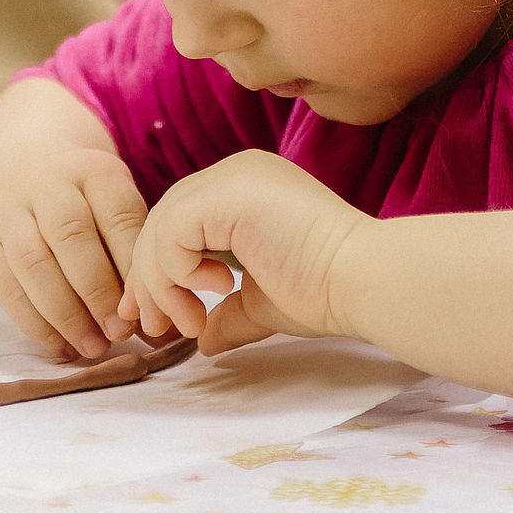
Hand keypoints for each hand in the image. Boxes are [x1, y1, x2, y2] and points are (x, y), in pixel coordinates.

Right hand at [0, 80, 150, 361]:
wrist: (18, 168)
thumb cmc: (86, 201)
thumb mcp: (115, 205)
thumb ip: (136, 255)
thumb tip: (164, 324)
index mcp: (93, 170)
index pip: (117, 215)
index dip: (131, 265)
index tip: (146, 307)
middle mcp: (47, 184)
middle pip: (71, 236)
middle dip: (98, 291)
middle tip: (120, 333)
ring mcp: (9, 212)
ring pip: (34, 263)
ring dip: (66, 314)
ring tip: (94, 347)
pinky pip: (6, 288)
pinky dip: (36, 325)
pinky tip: (63, 347)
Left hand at [120, 150, 370, 355]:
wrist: (362, 280)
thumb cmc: (325, 290)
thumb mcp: (261, 302)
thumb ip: (229, 312)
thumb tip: (204, 340)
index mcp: (244, 190)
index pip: (179, 222)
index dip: (158, 270)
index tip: (157, 319)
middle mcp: (235, 172)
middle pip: (162, 221)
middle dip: (149, 279)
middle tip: (153, 327)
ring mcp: (232, 176)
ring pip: (160, 226)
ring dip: (161, 283)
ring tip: (190, 322)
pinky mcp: (227, 193)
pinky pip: (171, 231)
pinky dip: (176, 270)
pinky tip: (213, 293)